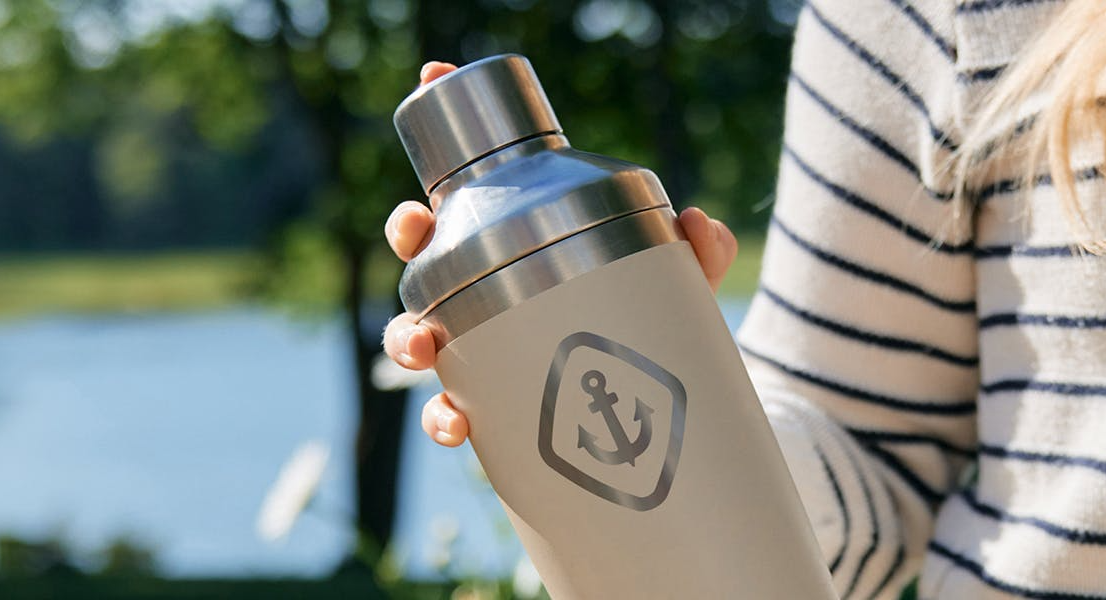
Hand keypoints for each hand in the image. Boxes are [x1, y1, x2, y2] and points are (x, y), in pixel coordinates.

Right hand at [384, 61, 740, 447]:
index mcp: (518, 239)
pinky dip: (442, 418)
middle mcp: (485, 288)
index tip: (434, 76)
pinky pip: (450, 412)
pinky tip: (457, 424)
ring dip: (406, 334)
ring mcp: (480, 347)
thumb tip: (699, 224)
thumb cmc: (652, 325)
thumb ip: (695, 252)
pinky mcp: (488, 408)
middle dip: (408, 231)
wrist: (665, 418)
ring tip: (423, 344)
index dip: (452, 130)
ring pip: (418, 331)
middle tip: (414, 229)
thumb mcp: (679, 284)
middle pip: (424, 248)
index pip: (477, 180)